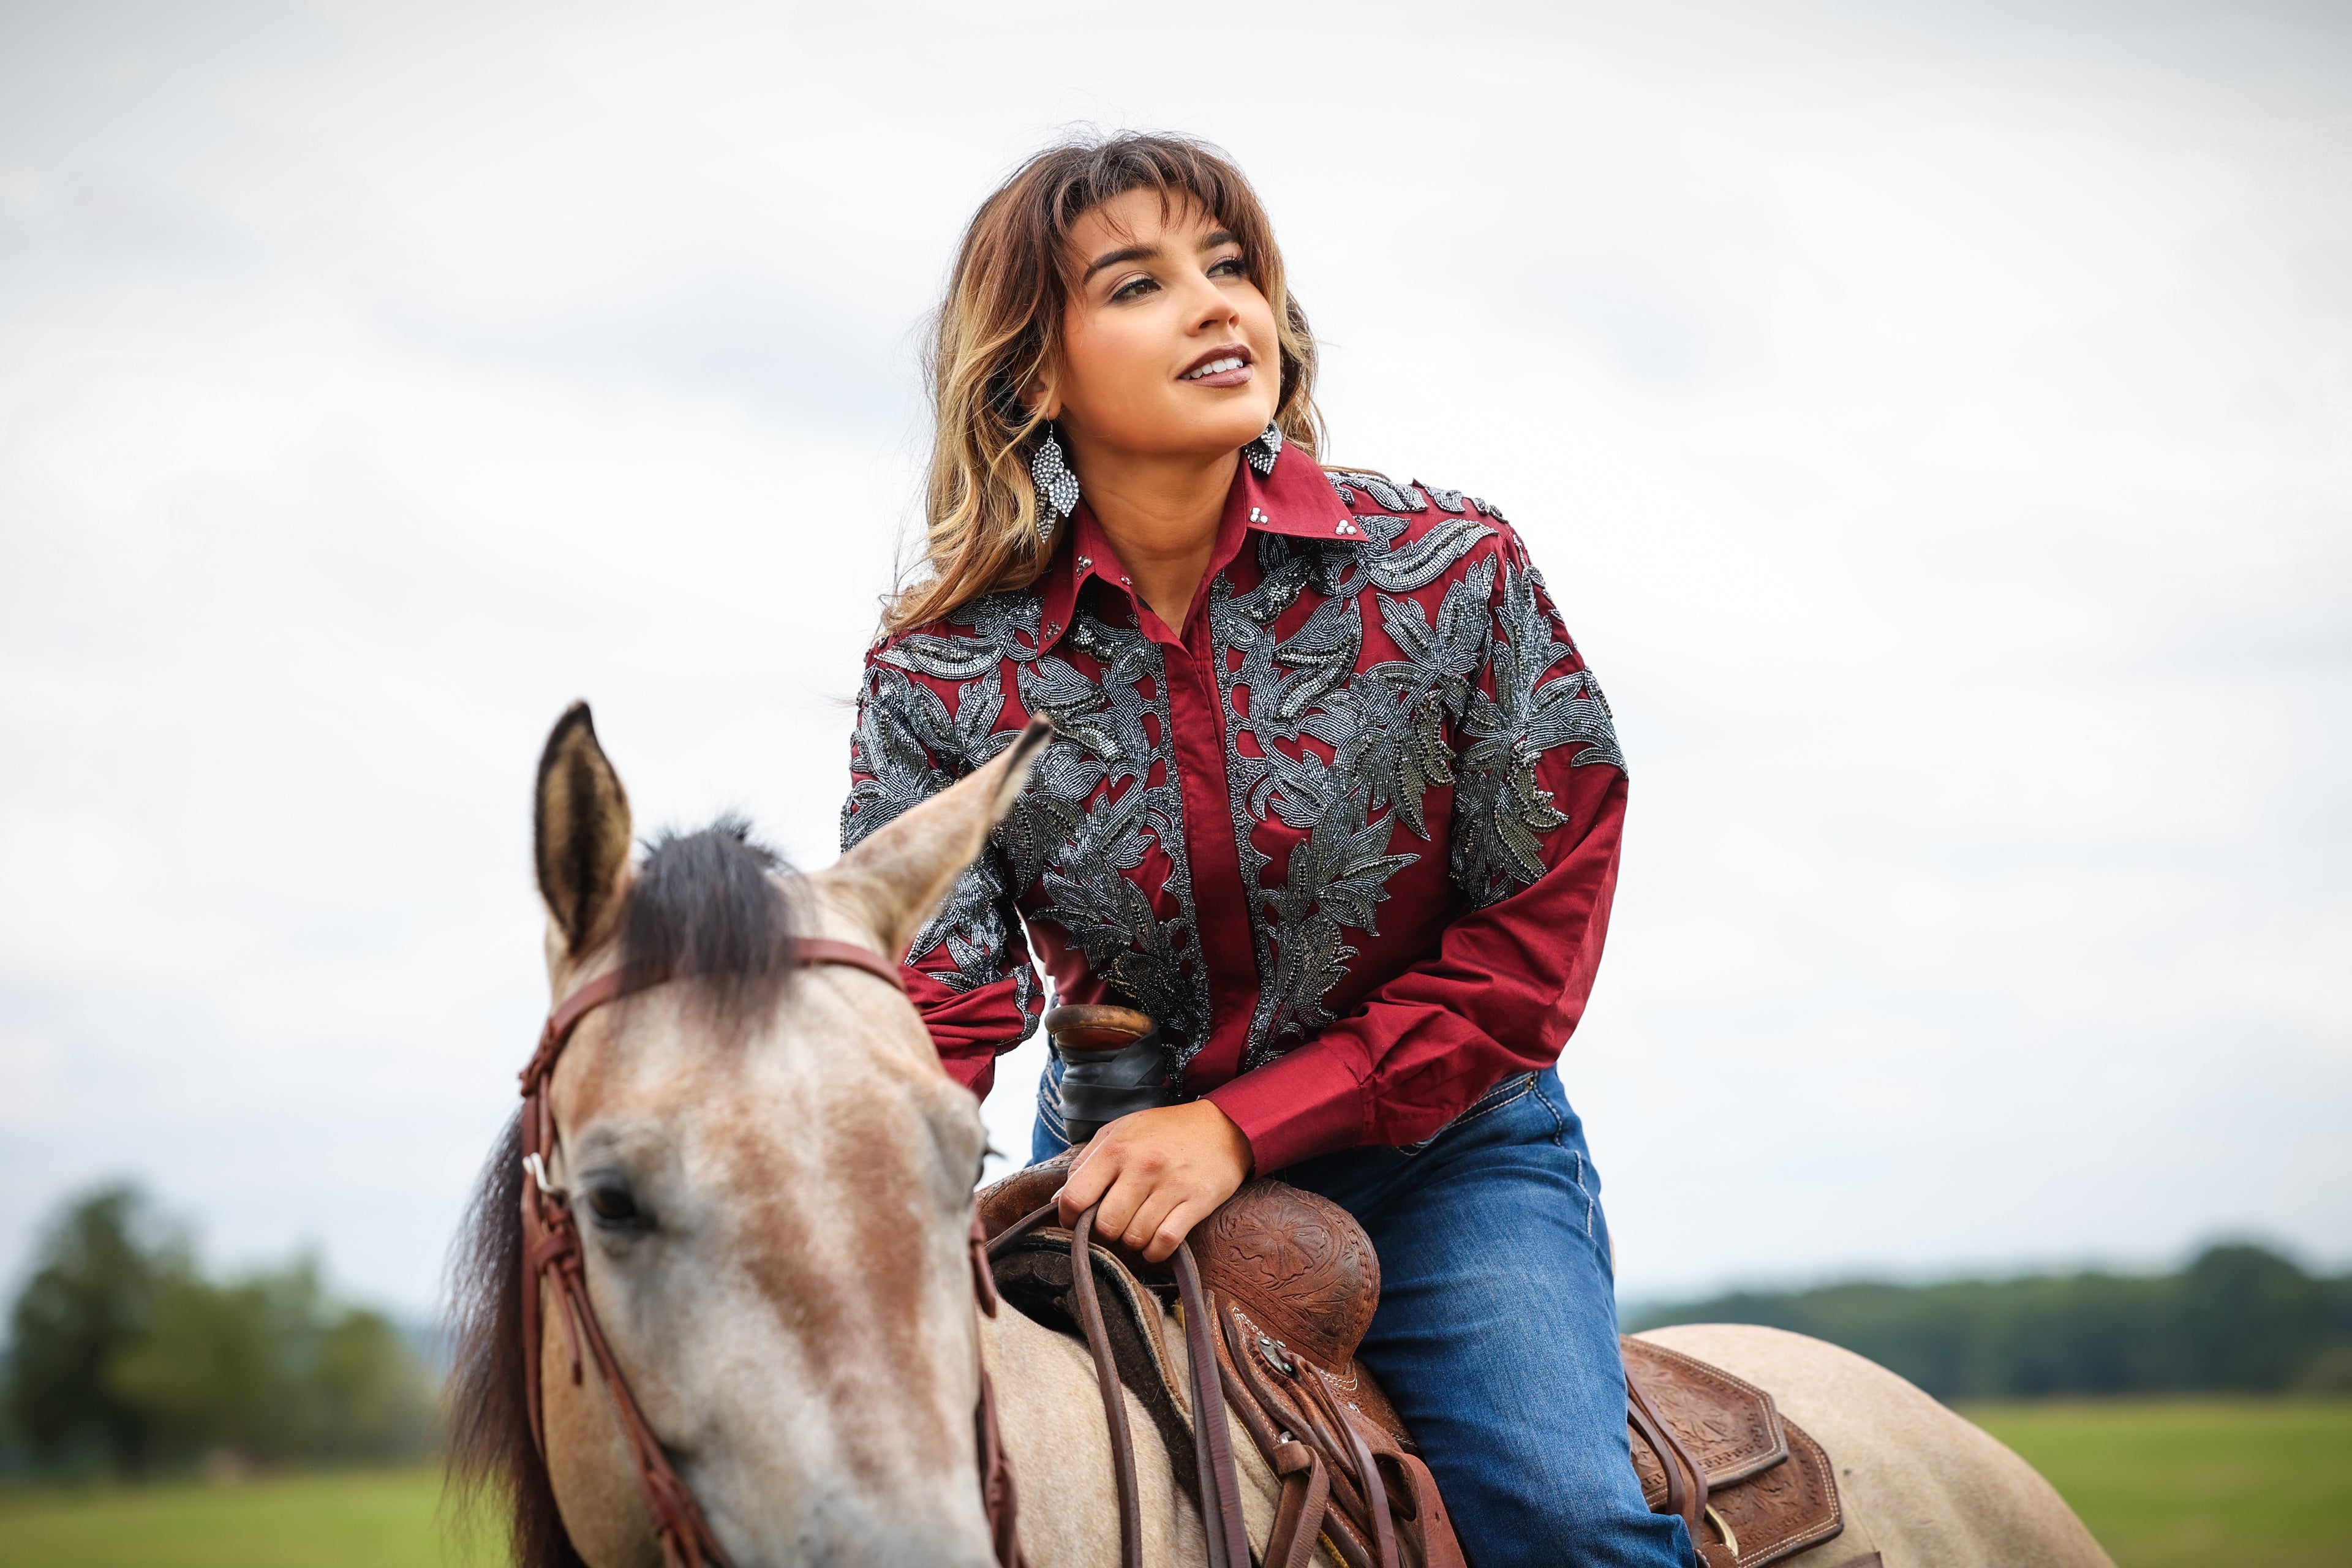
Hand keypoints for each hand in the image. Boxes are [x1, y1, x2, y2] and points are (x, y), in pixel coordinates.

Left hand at [1057, 1100, 1253, 1263]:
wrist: (1221, 1125)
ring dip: (1133, 1241)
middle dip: (1106, 1232)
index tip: (1077, 1221)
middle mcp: (1142, 1166)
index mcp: (1116, 1148)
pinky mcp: (1198, 1201)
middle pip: (1106, 1225)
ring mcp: (1171, 1184)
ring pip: (1135, 1238)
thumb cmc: (1163, 1131)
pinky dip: (1155, 1251)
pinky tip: (1155, 1241)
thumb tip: (1058, 1202)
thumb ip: (1086, 1164)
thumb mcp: (1119, 1132)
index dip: (1069, 1218)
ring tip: (1139, 1227)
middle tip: (1115, 1224)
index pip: (1075, 1197)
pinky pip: (1165, 1242)